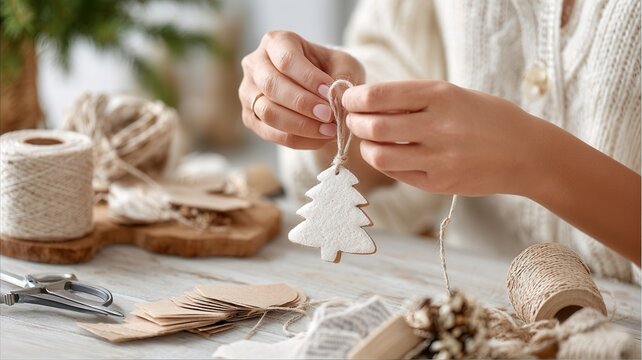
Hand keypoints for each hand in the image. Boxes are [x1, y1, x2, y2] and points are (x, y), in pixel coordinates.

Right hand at [239, 31, 364, 148]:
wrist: (318, 90)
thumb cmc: (330, 71)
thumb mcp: (344, 66)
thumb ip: (342, 78)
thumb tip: (334, 98)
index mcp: (276, 42)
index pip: (286, 59)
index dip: (308, 77)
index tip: (328, 91)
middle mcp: (255, 64)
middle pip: (271, 86)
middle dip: (303, 104)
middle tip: (329, 115)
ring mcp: (248, 92)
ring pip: (268, 112)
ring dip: (301, 125)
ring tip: (329, 130)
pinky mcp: (250, 118)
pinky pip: (271, 134)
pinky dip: (298, 139)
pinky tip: (319, 138)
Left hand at [343, 80, 543, 195]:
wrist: (527, 153)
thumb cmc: (488, 118)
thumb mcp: (454, 94)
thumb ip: (414, 98)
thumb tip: (367, 101)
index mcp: (441, 95)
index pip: (380, 95)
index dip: (355, 99)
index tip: (349, 99)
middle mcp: (438, 126)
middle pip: (374, 127)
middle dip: (355, 123)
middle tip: (355, 120)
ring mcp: (439, 158)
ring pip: (379, 155)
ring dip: (366, 146)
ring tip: (371, 140)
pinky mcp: (439, 183)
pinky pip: (397, 173)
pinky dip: (386, 162)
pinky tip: (392, 155)